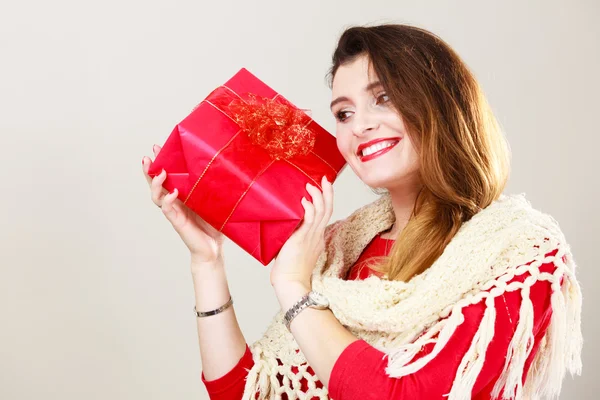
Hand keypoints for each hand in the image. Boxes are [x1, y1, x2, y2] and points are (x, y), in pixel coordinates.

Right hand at [142, 144, 224, 264]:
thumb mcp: (215, 201)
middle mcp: (175, 202)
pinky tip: (173, 193)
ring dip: (156, 183)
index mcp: (183, 195)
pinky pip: (167, 209)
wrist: (213, 248)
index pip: (168, 175)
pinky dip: (168, 200)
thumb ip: (214, 188)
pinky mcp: (177, 222)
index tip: (158, 147)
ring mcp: (174, 212)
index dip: (161, 162)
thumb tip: (226, 167)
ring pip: (157, 196)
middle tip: (148, 157)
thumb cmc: (214, 225)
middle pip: (156, 183)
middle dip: (150, 170)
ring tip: (160, 172)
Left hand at [270, 175, 333, 288]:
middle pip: (328, 209)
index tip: (324, 187)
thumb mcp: (293, 248)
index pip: (326, 214)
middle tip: (325, 180)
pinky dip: (308, 208)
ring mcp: (311, 237)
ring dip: (317, 196)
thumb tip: (282, 226)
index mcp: (317, 237)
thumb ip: (291, 236)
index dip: (326, 200)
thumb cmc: (289, 270)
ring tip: (311, 185)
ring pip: (321, 211)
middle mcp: (317, 235)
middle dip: (328, 192)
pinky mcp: (302, 239)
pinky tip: (303, 200)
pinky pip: (309, 220)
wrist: (290, 283)